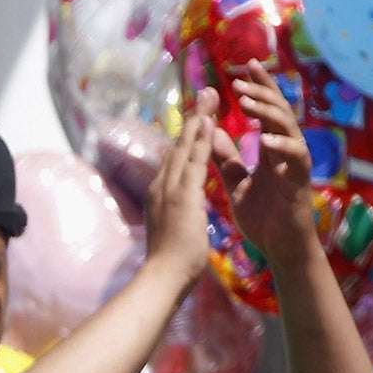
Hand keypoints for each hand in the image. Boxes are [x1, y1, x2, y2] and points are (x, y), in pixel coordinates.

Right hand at [140, 97, 214, 289]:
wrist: (162, 278)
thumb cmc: (170, 263)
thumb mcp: (173, 231)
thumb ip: (175, 215)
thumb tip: (176, 211)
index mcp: (161, 195)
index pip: (176, 159)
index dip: (187, 137)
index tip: (198, 117)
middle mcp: (161, 186)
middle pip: (178, 146)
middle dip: (193, 119)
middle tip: (205, 93)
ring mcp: (169, 189)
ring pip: (184, 147)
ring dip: (198, 119)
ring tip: (210, 96)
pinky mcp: (181, 195)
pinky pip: (193, 161)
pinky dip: (200, 139)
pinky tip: (209, 121)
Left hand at [212, 60, 317, 267]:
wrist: (279, 249)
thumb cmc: (263, 217)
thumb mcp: (237, 183)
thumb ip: (226, 159)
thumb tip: (210, 132)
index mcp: (269, 149)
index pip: (264, 111)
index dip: (258, 88)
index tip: (244, 66)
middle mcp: (284, 151)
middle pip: (279, 110)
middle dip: (262, 90)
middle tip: (242, 76)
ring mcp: (294, 164)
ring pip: (288, 127)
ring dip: (267, 112)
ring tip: (246, 101)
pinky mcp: (300, 181)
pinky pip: (296, 157)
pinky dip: (282, 146)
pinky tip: (265, 139)